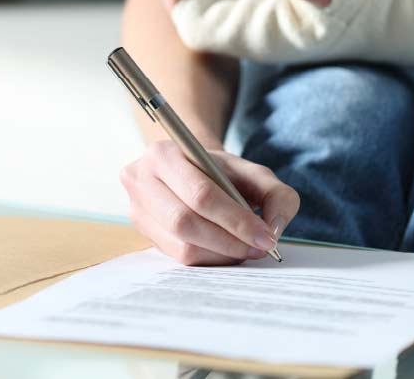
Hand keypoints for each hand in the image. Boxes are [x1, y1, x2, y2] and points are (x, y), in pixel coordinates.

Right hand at [120, 140, 299, 265]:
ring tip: (247, 250)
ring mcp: (136, 209)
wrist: (193, 170)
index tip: (266, 237)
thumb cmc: (225, 172)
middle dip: (230, 241)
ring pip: (182, 245)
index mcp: (164, 154)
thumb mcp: (256, 174)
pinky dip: (210, 259)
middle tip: (260, 248)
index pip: (201, 194)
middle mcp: (140, 180)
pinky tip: (228, 252)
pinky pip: (178, 256)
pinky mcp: (143, 233)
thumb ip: (277, 195)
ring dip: (221, 254)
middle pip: (186, 222)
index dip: (236, 220)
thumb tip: (274, 229)